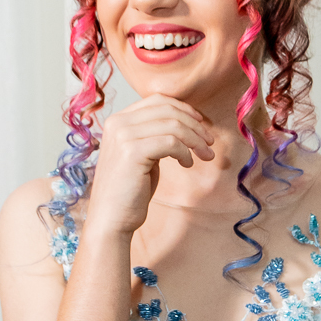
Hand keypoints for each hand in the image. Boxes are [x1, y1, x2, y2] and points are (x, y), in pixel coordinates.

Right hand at [85, 94, 213, 234]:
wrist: (111, 219)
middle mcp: (117, 123)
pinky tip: (187, 164)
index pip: (157, 100)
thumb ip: (155, 135)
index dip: (183, 109)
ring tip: (205, 155)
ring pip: (173, 125)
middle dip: (195, 125)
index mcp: (117, 120)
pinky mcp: (132, 152)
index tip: (200, 123)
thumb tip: (185, 123)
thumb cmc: (130, 191)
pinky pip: (171, 142)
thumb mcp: (143, 154)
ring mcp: (123, 136)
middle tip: (209, 142)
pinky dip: (185, 152)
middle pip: (167, 110)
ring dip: (195, 140)